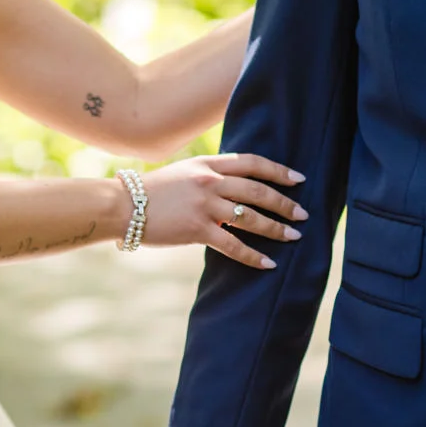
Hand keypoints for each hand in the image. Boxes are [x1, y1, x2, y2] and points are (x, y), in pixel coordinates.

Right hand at [140, 153, 307, 269]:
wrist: (122, 204)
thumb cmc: (152, 191)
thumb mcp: (184, 172)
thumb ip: (209, 176)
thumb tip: (235, 188)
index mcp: (208, 164)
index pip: (252, 162)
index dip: (278, 171)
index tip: (298, 179)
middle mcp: (209, 181)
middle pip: (258, 190)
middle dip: (284, 203)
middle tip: (303, 214)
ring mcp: (204, 205)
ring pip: (251, 216)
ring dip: (276, 228)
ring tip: (294, 237)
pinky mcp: (197, 229)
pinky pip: (233, 244)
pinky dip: (253, 256)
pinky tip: (268, 263)